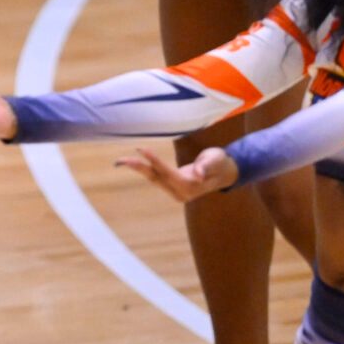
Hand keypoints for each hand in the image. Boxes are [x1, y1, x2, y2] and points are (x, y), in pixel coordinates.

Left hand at [119, 145, 236, 202]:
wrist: (223, 173)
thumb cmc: (219, 162)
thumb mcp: (216, 159)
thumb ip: (207, 165)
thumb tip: (199, 174)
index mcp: (192, 185)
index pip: (169, 173)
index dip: (155, 161)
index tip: (141, 150)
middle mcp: (182, 193)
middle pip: (157, 178)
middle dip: (139, 168)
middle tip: (120, 160)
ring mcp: (177, 193)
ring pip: (153, 179)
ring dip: (138, 169)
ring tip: (120, 161)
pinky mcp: (172, 189)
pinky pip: (156, 178)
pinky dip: (144, 170)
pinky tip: (131, 163)